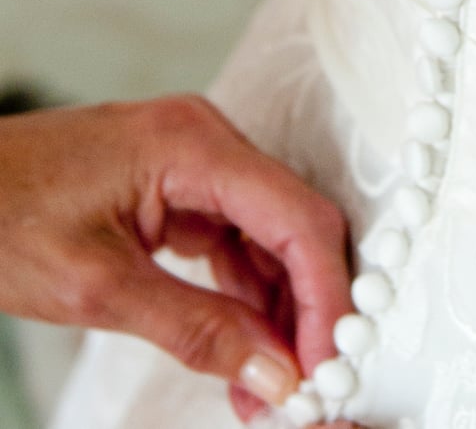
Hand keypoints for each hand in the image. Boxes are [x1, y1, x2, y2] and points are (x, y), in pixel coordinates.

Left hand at [0, 95, 352, 422]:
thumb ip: (196, 329)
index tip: (330, 357)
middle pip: (296, 229)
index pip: (297, 220)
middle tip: (305, 378)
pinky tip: (245, 346)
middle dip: (307, 309)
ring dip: (278, 312)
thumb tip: (274, 370)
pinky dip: (247, 298)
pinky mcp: (187, 190)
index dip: (326, 295)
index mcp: (191, 145)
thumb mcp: (94, 286)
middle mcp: (208, 143)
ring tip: (269, 381)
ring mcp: (199, 165)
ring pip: (274, 241)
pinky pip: (241, 244)